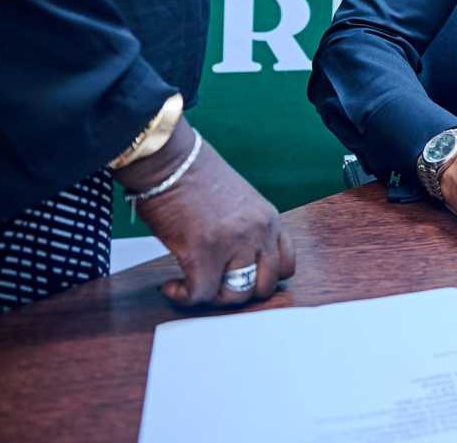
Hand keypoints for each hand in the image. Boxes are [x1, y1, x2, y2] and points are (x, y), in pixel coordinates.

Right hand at [114, 119, 294, 307]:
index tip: (243, 278)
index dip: (264, 278)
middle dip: (238, 292)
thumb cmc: (195, 175)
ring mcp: (233, 244)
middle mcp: (258, 233)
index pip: (286, 265)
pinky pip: (200, 295)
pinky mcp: (202, 253)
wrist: (170, 160)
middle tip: (215, 286)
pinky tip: (172, 286)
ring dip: (212, 297)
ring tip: (193, 285)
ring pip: (234, 296)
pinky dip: (183, 296)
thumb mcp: (239, 201)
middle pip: (263, 287)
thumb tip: (237, 260)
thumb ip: (246, 229)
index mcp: (268, 219)